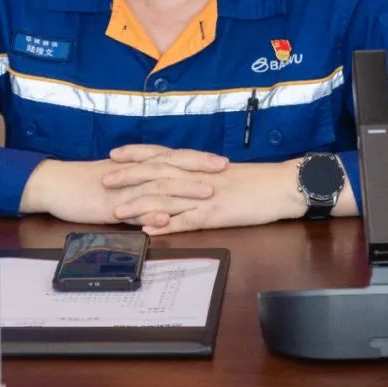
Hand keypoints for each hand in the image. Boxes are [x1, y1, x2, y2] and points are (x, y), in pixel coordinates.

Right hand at [18, 152, 223, 224]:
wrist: (55, 183)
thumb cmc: (86, 182)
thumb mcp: (118, 178)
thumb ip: (141, 179)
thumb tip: (164, 184)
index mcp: (137, 165)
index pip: (172, 158)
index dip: (197, 158)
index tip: (221, 160)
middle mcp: (133, 173)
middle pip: (171, 166)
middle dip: (198, 168)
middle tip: (223, 170)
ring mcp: (122, 189)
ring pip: (156, 187)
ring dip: (182, 190)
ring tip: (206, 193)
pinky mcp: (109, 206)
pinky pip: (132, 211)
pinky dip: (149, 214)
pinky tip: (165, 218)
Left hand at [104, 146, 307, 234]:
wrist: (284, 185)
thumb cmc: (257, 181)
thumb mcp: (224, 174)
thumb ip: (200, 175)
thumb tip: (181, 179)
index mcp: (199, 166)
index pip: (162, 156)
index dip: (136, 155)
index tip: (114, 155)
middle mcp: (197, 177)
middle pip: (157, 174)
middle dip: (128, 177)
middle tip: (104, 180)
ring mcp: (206, 196)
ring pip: (167, 198)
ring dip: (140, 204)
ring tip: (118, 211)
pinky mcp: (217, 214)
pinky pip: (188, 221)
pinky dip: (168, 226)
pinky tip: (151, 231)